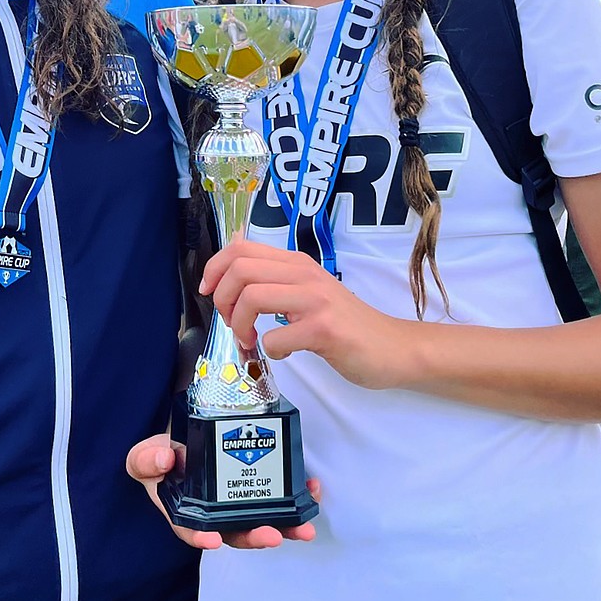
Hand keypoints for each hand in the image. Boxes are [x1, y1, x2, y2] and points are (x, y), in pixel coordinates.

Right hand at [126, 432, 319, 549]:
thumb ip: (147, 460)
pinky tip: (311, 489)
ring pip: (262, 521)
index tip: (212, 539)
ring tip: (303, 528)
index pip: (191, 530)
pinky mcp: (256, 487)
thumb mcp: (144, 458)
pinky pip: (278, 497)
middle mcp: (214, 514)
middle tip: (271, 534)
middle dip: (255, 536)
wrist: (179, 442)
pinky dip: (297, 497)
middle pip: (235, 532)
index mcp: (185, 511)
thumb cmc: (161, 458)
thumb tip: (164, 459)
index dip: (201, 537)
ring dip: (285, 526)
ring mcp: (237, 503)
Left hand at [200, 237, 415, 391]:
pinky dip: (270, 350)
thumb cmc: (344, 322)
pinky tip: (283, 353)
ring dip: (240, 324)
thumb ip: (276, 276)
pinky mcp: (324, 330)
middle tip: (232, 323)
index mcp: (296, 262)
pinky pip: (277, 337)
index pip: (240, 248)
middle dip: (222, 300)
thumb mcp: (307, 289)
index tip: (209, 292)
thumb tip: (233, 257)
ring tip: (251, 339)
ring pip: (253, 297)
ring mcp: (316, 300)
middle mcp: (304, 274)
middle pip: (241, 270)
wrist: (391, 347)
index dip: (214, 268)